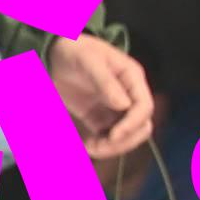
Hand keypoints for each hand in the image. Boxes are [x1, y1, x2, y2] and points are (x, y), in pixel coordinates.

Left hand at [46, 32, 157, 166]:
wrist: (56, 54)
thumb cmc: (76, 51)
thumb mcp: (90, 61)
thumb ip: (106, 82)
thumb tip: (124, 105)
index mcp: (133, 79)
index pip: (144, 107)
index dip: (133, 124)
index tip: (114, 136)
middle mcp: (129, 96)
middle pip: (141, 126)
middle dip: (125, 141)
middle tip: (100, 146)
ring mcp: (115, 109)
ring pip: (127, 136)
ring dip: (113, 147)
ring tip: (90, 148)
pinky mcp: (100, 118)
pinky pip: (108, 138)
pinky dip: (101, 146)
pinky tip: (86, 145)